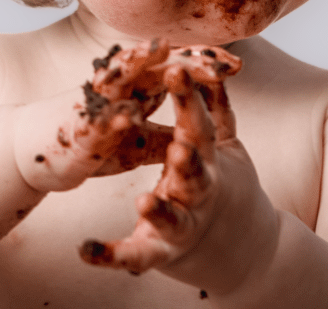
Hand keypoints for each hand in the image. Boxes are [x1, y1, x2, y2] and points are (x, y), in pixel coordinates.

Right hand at [14, 41, 240, 192]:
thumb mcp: (138, 140)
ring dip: (138, 63)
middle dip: (185, 59)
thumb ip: (166, 130)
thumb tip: (199, 124)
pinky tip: (129, 115)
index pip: (172, 67)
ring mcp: (94, 102)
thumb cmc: (90, 143)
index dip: (202, 64)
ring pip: (119, 77)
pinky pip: (96, 120)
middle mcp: (115, 84)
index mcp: (133, 86)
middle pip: (153, 63)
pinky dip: (112, 117)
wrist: (33, 153)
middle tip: (220, 60)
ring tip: (162, 51)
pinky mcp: (77, 127)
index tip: (236, 66)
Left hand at [78, 51, 277, 294]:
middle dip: (189, 163)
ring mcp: (182, 227)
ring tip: (144, 201)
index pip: (200, 126)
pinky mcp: (160, 254)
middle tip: (179, 149)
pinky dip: (111, 254)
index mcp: (208, 161)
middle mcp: (200, 194)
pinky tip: (84, 249)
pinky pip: (135, 256)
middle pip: (196, 177)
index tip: (176, 70)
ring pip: (173, 220)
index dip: (190, 99)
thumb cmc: (225, 186)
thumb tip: (215, 71)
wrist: (243, 250)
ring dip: (160, 211)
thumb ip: (217, 110)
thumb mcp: (225, 148)